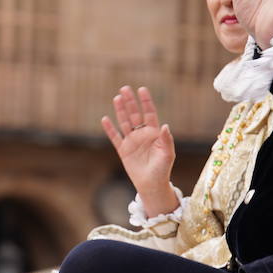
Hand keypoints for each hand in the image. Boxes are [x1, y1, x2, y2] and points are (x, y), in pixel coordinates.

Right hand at [100, 85, 176, 217]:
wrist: (152, 184)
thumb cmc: (163, 169)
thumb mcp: (168, 154)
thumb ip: (166, 140)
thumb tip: (164, 125)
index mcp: (154, 133)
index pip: (149, 114)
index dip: (146, 102)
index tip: (142, 89)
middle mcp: (141, 134)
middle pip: (134, 114)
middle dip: (130, 101)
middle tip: (125, 88)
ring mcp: (131, 141)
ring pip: (124, 122)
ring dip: (120, 110)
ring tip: (117, 98)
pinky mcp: (123, 149)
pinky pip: (114, 137)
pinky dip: (109, 128)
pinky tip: (105, 119)